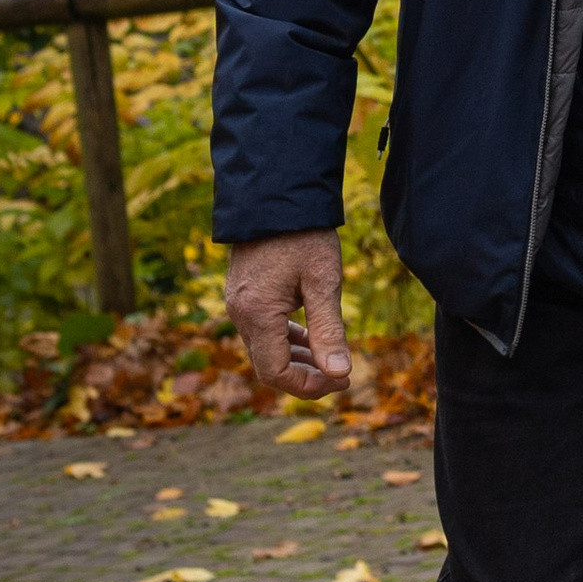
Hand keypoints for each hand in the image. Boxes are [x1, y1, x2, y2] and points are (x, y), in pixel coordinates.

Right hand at [223, 232, 351, 396]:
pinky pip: (263, 330)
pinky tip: (312, 338)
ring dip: (297, 360)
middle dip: (306, 377)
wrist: (277, 196)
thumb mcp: (323, 281)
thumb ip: (329, 330)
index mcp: (256, 314)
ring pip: (265, 349)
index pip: (276, 373)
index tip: (343, 379)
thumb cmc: (304, 235)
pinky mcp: (244, 294)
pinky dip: (287, 340)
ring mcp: (239, 304)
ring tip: (332, 361)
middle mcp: (240, 314)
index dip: (309, 386)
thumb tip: (340, 372)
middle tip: (343, 375)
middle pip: (269, 366)